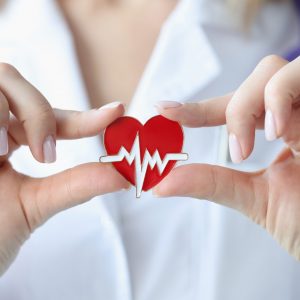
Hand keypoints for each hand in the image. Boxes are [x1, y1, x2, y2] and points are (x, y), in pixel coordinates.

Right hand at [0, 63, 128, 274]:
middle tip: (46, 154)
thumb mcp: (34, 206)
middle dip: (38, 112)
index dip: (87, 115)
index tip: (117, 111)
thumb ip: (76, 186)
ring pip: (0, 78)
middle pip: (17, 82)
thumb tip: (124, 176)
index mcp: (11, 139)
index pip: (55, 119)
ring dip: (6, 112)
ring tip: (2, 151)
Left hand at [154, 55, 299, 259]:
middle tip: (238, 148)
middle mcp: (299, 113)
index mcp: (280, 131)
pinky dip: (286, 100)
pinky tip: (282, 132)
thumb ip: (212, 184)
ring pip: (281, 71)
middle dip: (238, 105)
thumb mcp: (256, 200)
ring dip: (261, 101)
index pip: (234, 107)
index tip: (165, 110)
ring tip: (262, 139)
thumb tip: (162, 183)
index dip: (199, 107)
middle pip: (262, 75)